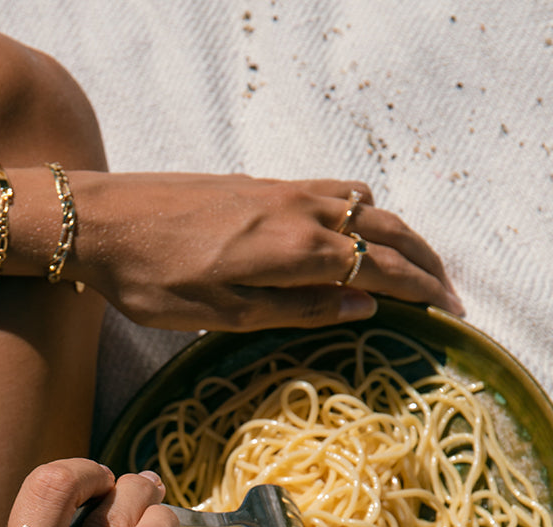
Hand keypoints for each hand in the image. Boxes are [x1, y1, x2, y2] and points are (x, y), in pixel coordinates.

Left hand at [70, 171, 462, 330]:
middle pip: (385, 231)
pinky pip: (333, 191)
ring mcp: (282, 191)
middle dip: (424, 262)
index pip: (381, 267)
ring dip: (399, 235)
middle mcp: (300, 211)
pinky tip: (359, 229)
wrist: (101, 221)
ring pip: (364, 207)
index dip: (421, 290)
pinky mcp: (261, 184)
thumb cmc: (152, 281)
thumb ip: (297, 309)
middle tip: (450, 293)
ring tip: (415, 265)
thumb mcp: (223, 315)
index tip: (451, 312)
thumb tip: (363, 305)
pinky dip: (365, 211)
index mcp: (296, 250)